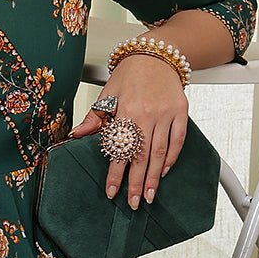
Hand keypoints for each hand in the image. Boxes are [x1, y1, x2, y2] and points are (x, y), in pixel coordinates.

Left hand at [70, 54, 187, 207]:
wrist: (155, 55)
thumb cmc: (129, 75)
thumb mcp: (108, 93)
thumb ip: (94, 117)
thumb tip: (77, 135)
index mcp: (127, 110)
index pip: (120, 149)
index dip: (116, 173)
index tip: (112, 192)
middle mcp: (148, 113)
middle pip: (141, 156)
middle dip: (136, 182)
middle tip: (133, 203)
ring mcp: (166, 113)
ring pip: (160, 152)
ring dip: (153, 177)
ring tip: (148, 195)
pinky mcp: (181, 112)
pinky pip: (178, 141)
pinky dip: (171, 158)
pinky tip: (163, 172)